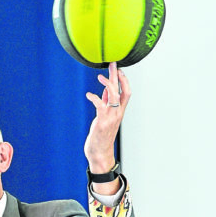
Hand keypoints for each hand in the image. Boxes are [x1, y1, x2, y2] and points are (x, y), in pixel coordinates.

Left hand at [84, 62, 130, 177]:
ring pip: (113, 95)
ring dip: (108, 84)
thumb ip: (106, 103)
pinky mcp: (102, 121)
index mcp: (119, 111)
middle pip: (122, 90)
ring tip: (100, 76)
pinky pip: (100, 105)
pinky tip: (88, 95)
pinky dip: (94, 98)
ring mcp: (111, 117)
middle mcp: (118, 112)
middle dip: (117, 76)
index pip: (126, 92)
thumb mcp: (104, 117)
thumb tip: (105, 90)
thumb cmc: (101, 135)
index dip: (124, 80)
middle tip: (113, 64)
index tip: (119, 69)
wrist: (100, 152)